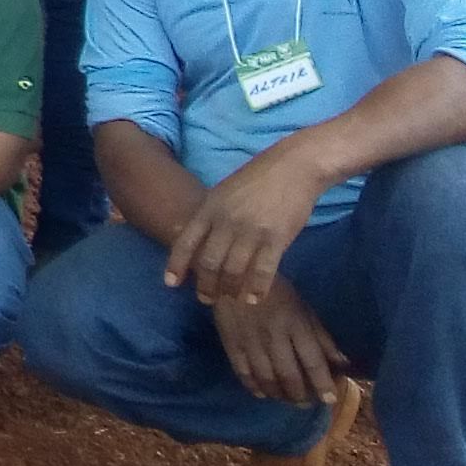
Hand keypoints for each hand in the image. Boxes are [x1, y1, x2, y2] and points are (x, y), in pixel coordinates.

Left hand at [162, 146, 328, 307]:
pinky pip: (263, 270)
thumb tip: (185, 236)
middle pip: (208, 262)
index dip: (177, 265)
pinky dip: (256, 288)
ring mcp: (251, 230)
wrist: (294, 166)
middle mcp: (226, 221)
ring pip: (234, 270)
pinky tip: (254, 299)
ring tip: (231, 299)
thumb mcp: (222, 192)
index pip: (185, 242)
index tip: (171, 284)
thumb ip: (207, 216)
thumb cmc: (256, 179)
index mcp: (209, 208)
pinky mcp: (277, 238)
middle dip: (205, 285)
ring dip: (230, 290)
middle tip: (207, 298)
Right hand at [211, 276, 346, 406]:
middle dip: (300, 395)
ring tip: (286, 399)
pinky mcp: (231, 343)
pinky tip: (262, 392)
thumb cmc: (277, 291)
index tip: (330, 399)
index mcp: (295, 325)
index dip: (322, 383)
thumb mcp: (304, 308)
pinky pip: (242, 372)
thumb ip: (322, 336)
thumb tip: (343, 363)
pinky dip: (253, 386)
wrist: (235, 275)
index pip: (312, 361)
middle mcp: (274, 337)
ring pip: (266, 378)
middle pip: (289, 375)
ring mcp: (251, 341)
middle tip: (306, 403)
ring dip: (279, 394)